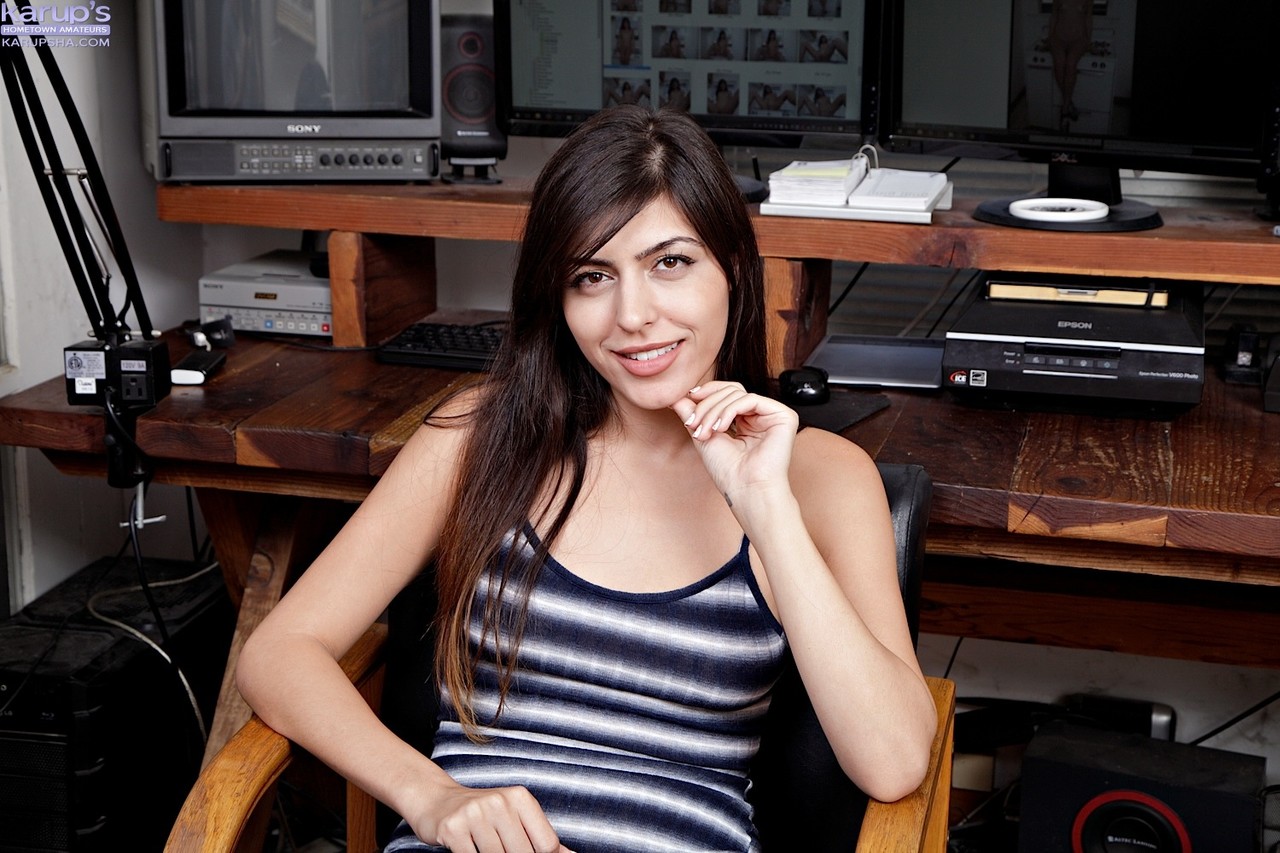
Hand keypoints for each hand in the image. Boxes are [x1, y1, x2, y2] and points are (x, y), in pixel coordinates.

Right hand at [410, 783, 573, 852]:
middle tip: (501, 850)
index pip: (547, 844)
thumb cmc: (482, 815)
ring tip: (484, 848)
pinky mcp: (453, 828)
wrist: (436, 801)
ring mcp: (475, 813)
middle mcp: (499, 801)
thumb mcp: (513, 818)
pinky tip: (469, 850)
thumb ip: (540, 837)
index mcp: (520, 798)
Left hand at [669, 382, 798, 507]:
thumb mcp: (703, 435)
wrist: (746, 490)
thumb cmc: (728, 472)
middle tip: (693, 424)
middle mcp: (761, 416)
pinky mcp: (784, 416)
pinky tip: (721, 428)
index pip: (726, 394)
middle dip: (707, 405)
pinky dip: (730, 410)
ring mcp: (773, 415)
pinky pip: (750, 399)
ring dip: (714, 411)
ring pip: (737, 394)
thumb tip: (675, 397)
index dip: (706, 394)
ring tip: (706, 432)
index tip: (687, 402)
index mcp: (746, 420)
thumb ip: (692, 414)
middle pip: (730, 390)